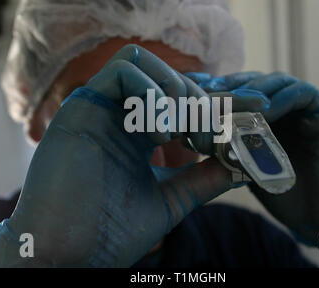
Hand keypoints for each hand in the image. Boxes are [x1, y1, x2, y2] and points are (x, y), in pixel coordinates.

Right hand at [0, 46, 268, 267]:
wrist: (67, 255)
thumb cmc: (112, 232)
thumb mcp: (172, 200)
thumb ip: (204, 179)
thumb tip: (243, 164)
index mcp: (135, 134)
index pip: (179, 99)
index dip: (214, 103)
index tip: (250, 113)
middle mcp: (116, 115)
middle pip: (165, 76)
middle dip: (198, 101)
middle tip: (211, 137)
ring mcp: (97, 108)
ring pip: (141, 63)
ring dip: (174, 93)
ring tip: (186, 134)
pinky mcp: (79, 107)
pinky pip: (121, 73)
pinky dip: (150, 95)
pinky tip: (161, 135)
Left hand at [189, 72, 318, 251]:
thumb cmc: (281, 194)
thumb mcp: (245, 166)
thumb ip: (226, 148)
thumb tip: (193, 136)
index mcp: (266, 116)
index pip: (239, 90)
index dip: (217, 89)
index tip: (195, 96)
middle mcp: (285, 108)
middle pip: (255, 82)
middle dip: (230, 86)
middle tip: (210, 93)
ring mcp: (304, 109)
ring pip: (277, 82)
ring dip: (253, 89)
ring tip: (232, 103)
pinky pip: (303, 94)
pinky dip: (281, 99)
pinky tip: (263, 112)